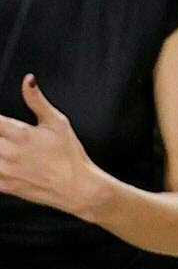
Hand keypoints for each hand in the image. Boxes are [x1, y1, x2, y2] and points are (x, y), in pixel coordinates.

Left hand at [0, 76, 106, 220]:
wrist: (79, 188)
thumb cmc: (70, 155)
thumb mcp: (58, 122)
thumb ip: (37, 100)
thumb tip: (28, 80)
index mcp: (19, 133)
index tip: (1, 124)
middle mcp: (8, 152)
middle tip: (3, 135)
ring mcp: (5, 170)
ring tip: (4, 146)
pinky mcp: (5, 186)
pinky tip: (4, 161)